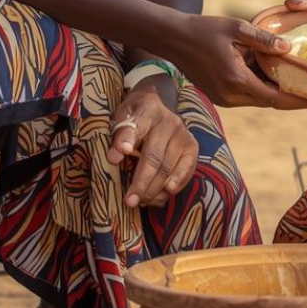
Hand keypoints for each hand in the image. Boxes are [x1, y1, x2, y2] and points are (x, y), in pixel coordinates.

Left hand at [106, 77, 197, 207]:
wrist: (156, 105)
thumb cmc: (136, 115)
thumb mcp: (123, 117)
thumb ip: (119, 136)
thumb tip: (114, 157)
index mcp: (148, 112)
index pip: (136, 131)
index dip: (126, 145)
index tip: (113, 159)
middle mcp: (170, 123)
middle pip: (155, 159)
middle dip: (142, 184)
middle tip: (130, 202)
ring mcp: (183, 136)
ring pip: (170, 170)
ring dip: (156, 190)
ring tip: (142, 201)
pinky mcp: (192, 147)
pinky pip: (186, 172)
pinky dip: (174, 187)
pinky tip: (162, 197)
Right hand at [169, 14, 306, 109]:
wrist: (174, 39)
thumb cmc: (205, 29)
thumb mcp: (236, 29)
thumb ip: (264, 39)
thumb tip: (290, 48)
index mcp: (236, 80)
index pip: (276, 98)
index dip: (299, 101)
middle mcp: (230, 95)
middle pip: (270, 102)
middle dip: (294, 99)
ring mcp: (223, 99)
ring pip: (258, 99)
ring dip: (277, 93)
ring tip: (302, 85)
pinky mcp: (219, 96)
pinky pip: (247, 95)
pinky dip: (262, 88)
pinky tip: (274, 77)